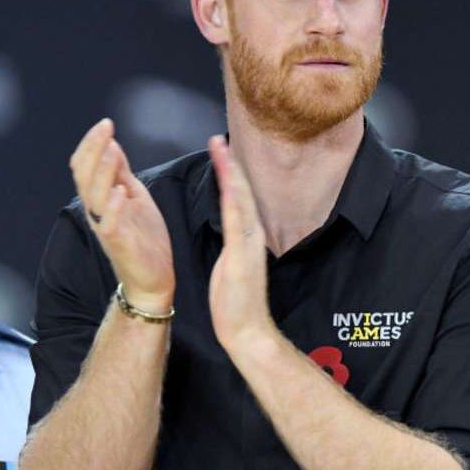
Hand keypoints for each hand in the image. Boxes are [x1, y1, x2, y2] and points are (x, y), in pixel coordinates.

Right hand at [69, 118, 173, 312]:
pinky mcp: (118, 243)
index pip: (85, 167)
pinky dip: (113, 207)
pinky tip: (121, 192)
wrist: (153, 277)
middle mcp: (97, 211)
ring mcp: (106, 227)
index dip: (92, 144)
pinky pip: (109, 224)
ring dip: (102, 172)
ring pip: (94, 196)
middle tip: (105, 128)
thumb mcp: (135, 196)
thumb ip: (122, 173)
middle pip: (85, 176)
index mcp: (101, 198)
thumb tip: (111, 144)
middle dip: (94, 150)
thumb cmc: (144, 237)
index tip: (106, 123)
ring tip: (111, 151)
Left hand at [206, 135, 273, 351]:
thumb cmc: (236, 303)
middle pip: (241, 192)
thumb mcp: (232, 267)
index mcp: (246, 238)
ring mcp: (249, 243)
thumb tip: (230, 233)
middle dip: (230, 164)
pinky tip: (227, 180)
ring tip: (221, 149)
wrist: (247, 331)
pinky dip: (233, 196)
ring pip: (241, 199)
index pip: (237, 199)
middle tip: (218, 139)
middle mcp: (251, 235)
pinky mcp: (243, 254)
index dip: (230, 175)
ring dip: (231, 172)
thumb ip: (233, 247)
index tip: (220, 152)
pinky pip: (237, 219)